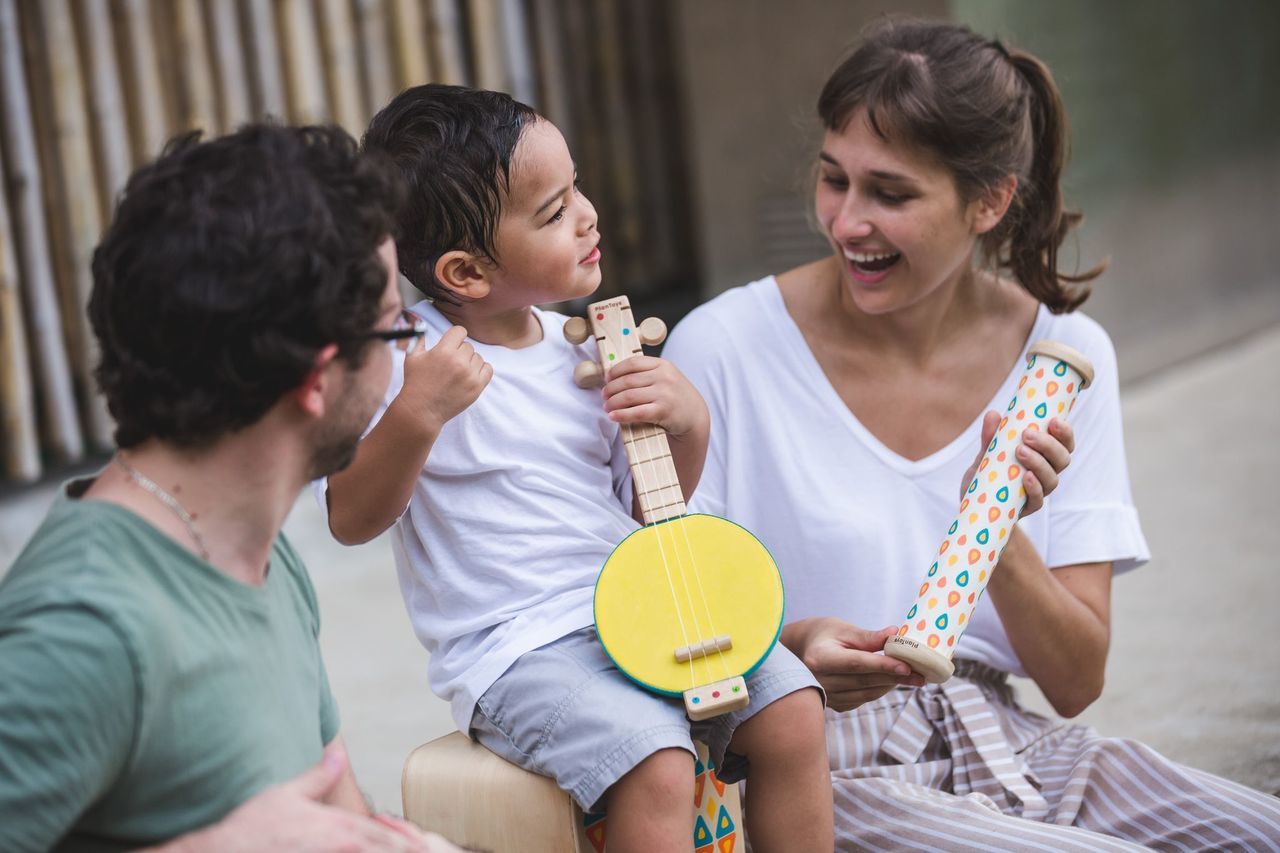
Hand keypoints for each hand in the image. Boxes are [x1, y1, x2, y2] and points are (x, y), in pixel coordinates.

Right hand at [170, 743, 451, 851]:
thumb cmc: (250, 826)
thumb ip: (318, 775)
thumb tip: (338, 755)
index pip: (385, 837)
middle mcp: (339, 846)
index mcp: (338, 826)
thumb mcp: (287, 793)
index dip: (406, 844)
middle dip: (404, 851)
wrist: (219, 849)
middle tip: (425, 851)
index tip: (423, 847)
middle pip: (384, 852)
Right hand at [399, 326, 491, 433]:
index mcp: (444, 351)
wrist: (422, 410)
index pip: (460, 331)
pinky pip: (488, 369)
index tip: (451, 344)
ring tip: (457, 372)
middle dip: (459, 352)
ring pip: (478, 357)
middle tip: (449, 364)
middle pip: (468, 346)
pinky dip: (481, 370)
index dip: (455, 336)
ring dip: (469, 362)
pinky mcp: (477, 387)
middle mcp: (459, 361)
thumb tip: (420, 324)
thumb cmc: (415, 383)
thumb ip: (418, 338)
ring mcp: (470, 375)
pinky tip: (470, 375)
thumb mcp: (412, 357)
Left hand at [601, 356, 708, 437]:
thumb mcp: (666, 377)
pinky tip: (613, 416)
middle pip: (627, 380)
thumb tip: (614, 376)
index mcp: (663, 365)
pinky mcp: (663, 411)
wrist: (695, 415)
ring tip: (607, 407)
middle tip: (604, 395)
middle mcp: (664, 377)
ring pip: (629, 396)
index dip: (616, 370)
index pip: (633, 362)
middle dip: (611, 389)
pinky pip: (636, 412)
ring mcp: (665, 394)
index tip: (607, 378)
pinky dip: (621, 415)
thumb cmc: (675, 396)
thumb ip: (647, 373)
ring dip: (613, 402)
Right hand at [785, 617, 924, 712]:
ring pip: (867, 694)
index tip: (907, 666)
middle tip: (921, 673)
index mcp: (819, 659)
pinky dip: (880, 690)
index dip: (883, 665)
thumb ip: (868, 636)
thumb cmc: (822, 634)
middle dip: (896, 677)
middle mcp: (820, 682)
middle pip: (865, 681)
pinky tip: (893, 681)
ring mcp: (826, 697)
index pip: (857, 664)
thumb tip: (895, 634)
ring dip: (891, 685)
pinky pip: (863, 699)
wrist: (799, 651)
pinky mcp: (835, 705)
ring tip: (913, 677)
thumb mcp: (842, 628)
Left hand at [960, 411, 1074, 517]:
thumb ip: (991, 436)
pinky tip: (1026, 476)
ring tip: (1020, 451)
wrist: (975, 504)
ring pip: (1052, 479)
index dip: (1065, 433)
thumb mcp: (988, 452)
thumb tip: (993, 415)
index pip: (1064, 444)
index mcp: (1045, 457)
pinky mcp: (1027, 508)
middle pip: (1062, 460)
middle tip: (1028, 434)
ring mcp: (1039, 492)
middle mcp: (1047, 474)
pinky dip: (1034, 487)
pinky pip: (1037, 500)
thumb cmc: (988, 473)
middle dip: (1048, 445)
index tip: (1054, 420)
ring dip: (1039, 463)